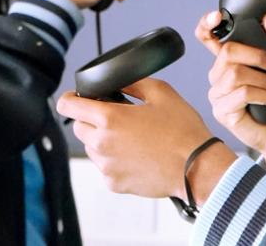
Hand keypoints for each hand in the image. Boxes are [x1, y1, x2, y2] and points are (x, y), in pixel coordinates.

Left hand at [57, 78, 235, 201]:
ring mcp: (107, 167)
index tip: (77, 97)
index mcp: (110, 118)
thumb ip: (134, 82)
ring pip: (91, 148)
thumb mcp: (162, 93)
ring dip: (103, 140)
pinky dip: (115, 159)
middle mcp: (102, 144)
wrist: (197, 167)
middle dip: (91, 118)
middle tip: (116, 117)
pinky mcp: (114, 184)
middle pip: (78, 127)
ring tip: (133, 137)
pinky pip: (105, 167)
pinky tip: (138, 154)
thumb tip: (117, 82)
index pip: (68, 105)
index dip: (71, 98)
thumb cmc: (183, 131)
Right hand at [195, 12, 265, 181]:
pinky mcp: (222, 111)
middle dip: (259, 56)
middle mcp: (220, 74)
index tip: (218, 16)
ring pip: (237, 73)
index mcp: (232, 59)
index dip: (206, 24)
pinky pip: (242, 93)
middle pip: (228, 52)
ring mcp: (218, 93)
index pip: (207, 37)